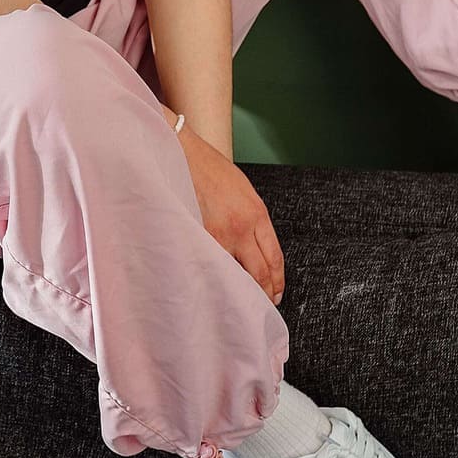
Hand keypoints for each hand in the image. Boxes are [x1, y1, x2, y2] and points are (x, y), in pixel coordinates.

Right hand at [163, 109, 285, 306]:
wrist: (180, 152)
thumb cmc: (208, 168)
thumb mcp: (242, 191)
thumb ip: (252, 219)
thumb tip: (254, 250)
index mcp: (257, 213)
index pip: (274, 259)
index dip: (276, 282)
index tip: (276, 293)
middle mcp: (241, 227)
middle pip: (260, 273)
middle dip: (263, 294)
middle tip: (262, 305)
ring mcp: (217, 235)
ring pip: (235, 276)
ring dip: (238, 291)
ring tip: (237, 302)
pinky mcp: (196, 238)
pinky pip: (210, 266)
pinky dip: (213, 278)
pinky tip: (212, 286)